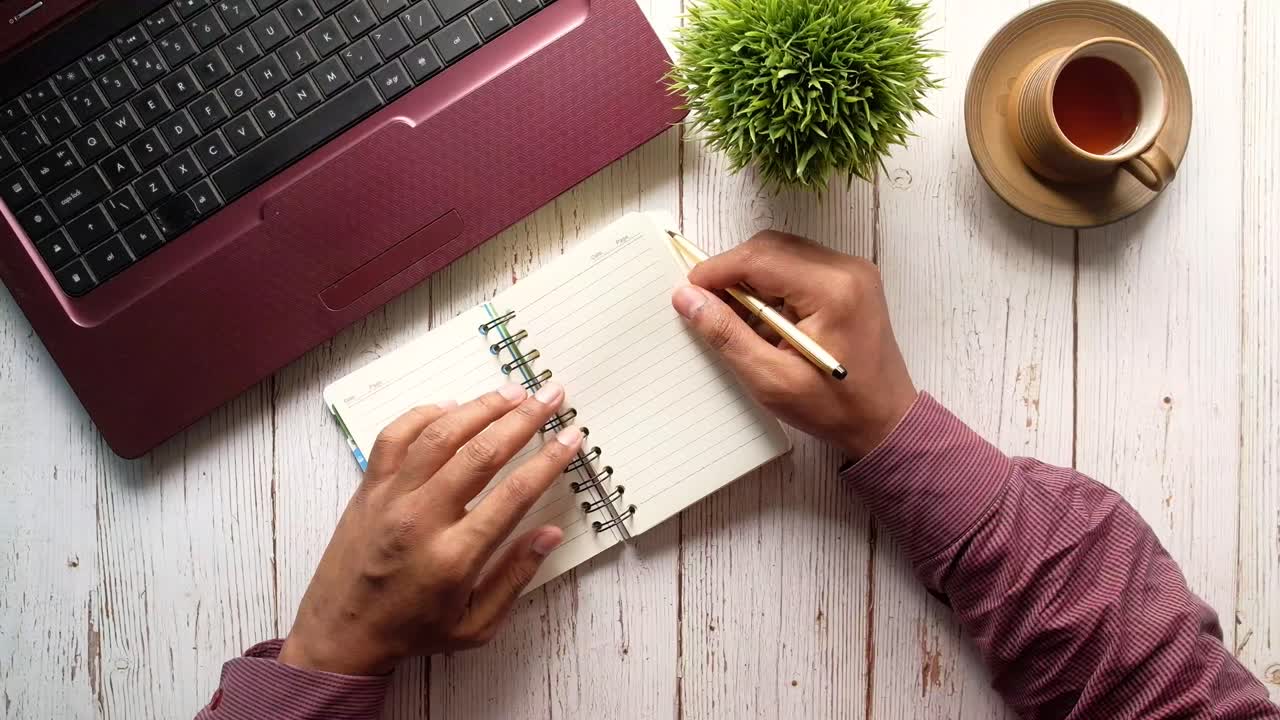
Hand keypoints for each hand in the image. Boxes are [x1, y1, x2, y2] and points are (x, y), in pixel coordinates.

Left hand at [278, 382, 582, 674]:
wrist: (340, 635)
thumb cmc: (413, 632)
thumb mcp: (476, 625)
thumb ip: (515, 577)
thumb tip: (551, 533)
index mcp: (454, 557)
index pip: (514, 494)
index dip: (549, 460)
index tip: (572, 437)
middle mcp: (421, 519)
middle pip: (480, 453)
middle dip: (523, 419)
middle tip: (550, 397)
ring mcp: (391, 499)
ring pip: (440, 435)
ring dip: (480, 408)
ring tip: (512, 393)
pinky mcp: (368, 488)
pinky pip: (395, 436)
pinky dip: (425, 414)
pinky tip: (453, 407)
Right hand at [671, 231, 916, 458]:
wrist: (885, 421)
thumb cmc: (834, 408)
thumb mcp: (771, 379)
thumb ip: (727, 335)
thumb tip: (687, 298)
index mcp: (832, 290)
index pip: (759, 258)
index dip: (717, 270)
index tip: (688, 292)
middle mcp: (847, 269)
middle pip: (771, 247)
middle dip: (733, 272)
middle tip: (709, 306)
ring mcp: (853, 271)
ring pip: (783, 252)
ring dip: (752, 279)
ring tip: (738, 319)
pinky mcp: (851, 280)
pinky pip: (799, 266)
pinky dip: (773, 285)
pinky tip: (765, 320)